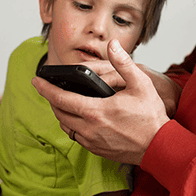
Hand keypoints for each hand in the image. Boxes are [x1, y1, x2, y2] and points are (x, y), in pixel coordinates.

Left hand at [32, 39, 169, 164]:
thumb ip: (124, 63)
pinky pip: (76, 137)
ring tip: (62, 103)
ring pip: (66, 127)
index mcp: (96, 111)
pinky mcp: (97, 150)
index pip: (61, 98)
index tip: (36, 81)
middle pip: (59, 113)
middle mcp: (89, 128)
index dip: (46, 89)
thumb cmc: (151, 115)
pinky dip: (72, 126)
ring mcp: (92, 141)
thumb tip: (113, 45)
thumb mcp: (141, 84)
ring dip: (61, 114)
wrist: (159, 146)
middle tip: (49, 89)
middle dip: (51, 100)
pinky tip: (79, 119)